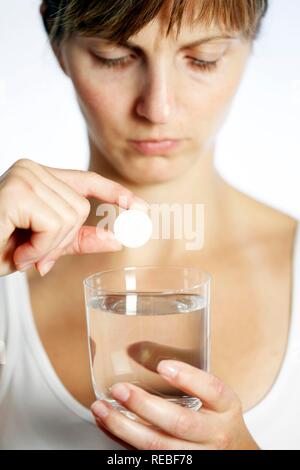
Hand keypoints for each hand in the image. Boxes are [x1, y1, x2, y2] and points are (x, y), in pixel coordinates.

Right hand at [0, 158, 146, 275]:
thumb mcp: (42, 246)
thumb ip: (76, 239)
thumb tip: (116, 239)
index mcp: (39, 179)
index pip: (87, 180)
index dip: (115, 193)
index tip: (141, 208)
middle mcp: (32, 169)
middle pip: (81, 208)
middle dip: (62, 241)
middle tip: (34, 255)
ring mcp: (25, 175)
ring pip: (71, 217)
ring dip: (47, 247)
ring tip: (21, 251)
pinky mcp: (17, 190)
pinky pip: (54, 224)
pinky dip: (39, 247)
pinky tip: (16, 250)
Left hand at [91, 360, 259, 449]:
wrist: (233, 454)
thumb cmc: (217, 418)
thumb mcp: (214, 396)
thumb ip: (187, 376)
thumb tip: (137, 350)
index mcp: (225, 406)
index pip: (213, 390)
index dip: (188, 378)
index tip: (164, 366)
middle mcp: (213, 433)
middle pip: (180, 423)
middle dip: (145, 406)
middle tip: (120, 390)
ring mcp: (196, 455)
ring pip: (158, 446)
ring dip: (124, 427)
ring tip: (101, 408)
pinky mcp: (178, 466)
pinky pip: (147, 456)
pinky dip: (122, 441)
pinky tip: (107, 425)